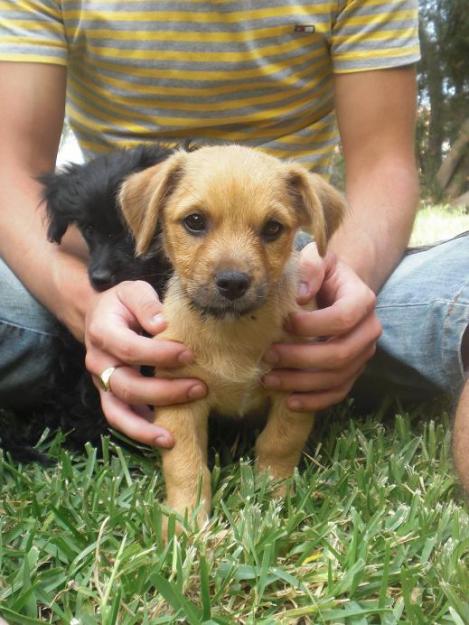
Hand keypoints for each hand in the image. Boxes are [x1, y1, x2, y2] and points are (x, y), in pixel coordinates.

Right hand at [84, 280, 206, 447]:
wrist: (99, 315)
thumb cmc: (123, 303)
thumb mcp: (133, 291)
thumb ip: (147, 304)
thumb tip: (162, 325)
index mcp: (103, 332)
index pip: (130, 349)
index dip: (160, 355)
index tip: (189, 354)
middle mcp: (97, 362)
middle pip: (127, 386)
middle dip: (165, 391)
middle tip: (200, 388)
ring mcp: (101, 382)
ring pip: (117, 412)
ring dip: (145, 427)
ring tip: (172, 439)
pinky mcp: (108, 395)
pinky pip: (119, 419)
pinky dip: (139, 432)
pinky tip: (164, 438)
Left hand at [262, 243, 381, 410]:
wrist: (338, 289)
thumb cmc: (323, 273)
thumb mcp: (318, 259)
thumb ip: (311, 266)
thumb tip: (300, 295)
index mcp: (363, 300)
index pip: (343, 318)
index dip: (312, 325)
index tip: (283, 323)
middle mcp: (369, 330)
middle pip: (340, 354)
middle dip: (300, 359)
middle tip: (268, 356)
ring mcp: (363, 355)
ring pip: (337, 378)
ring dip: (301, 383)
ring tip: (269, 379)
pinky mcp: (353, 372)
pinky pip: (338, 393)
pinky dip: (314, 401)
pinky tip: (289, 401)